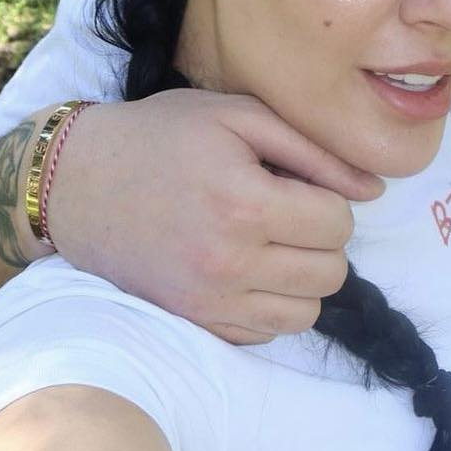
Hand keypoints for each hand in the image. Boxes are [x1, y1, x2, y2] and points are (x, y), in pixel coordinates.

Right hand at [46, 90, 383, 342]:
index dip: (331, 201)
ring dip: (303, 277)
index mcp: (245, 203)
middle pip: (331, 272)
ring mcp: (209, 300)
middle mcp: (229, 261)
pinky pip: (268, 333)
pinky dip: (272, 304)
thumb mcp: (238, 117)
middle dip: (323, 240)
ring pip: (307, 312)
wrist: (76, 183)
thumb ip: (313, 151)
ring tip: (273, 243)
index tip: (299, 186)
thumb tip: (373, 191)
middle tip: (289, 214)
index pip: (339, 225)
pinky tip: (248, 269)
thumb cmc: (162, 136)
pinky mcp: (194, 322)